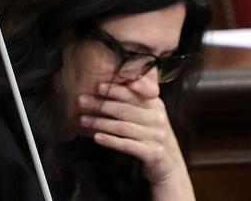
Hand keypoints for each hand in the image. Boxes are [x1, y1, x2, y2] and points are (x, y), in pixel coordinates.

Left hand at [78, 77, 193, 198]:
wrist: (170, 165)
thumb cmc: (153, 136)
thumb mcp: (149, 115)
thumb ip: (135, 100)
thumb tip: (108, 85)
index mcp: (156, 105)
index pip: (133, 94)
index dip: (115, 89)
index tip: (97, 86)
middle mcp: (157, 118)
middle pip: (124, 109)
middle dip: (100, 104)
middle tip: (81, 100)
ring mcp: (156, 136)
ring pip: (122, 127)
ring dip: (100, 122)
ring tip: (83, 119)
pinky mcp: (152, 153)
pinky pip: (127, 145)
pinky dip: (110, 140)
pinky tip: (96, 137)